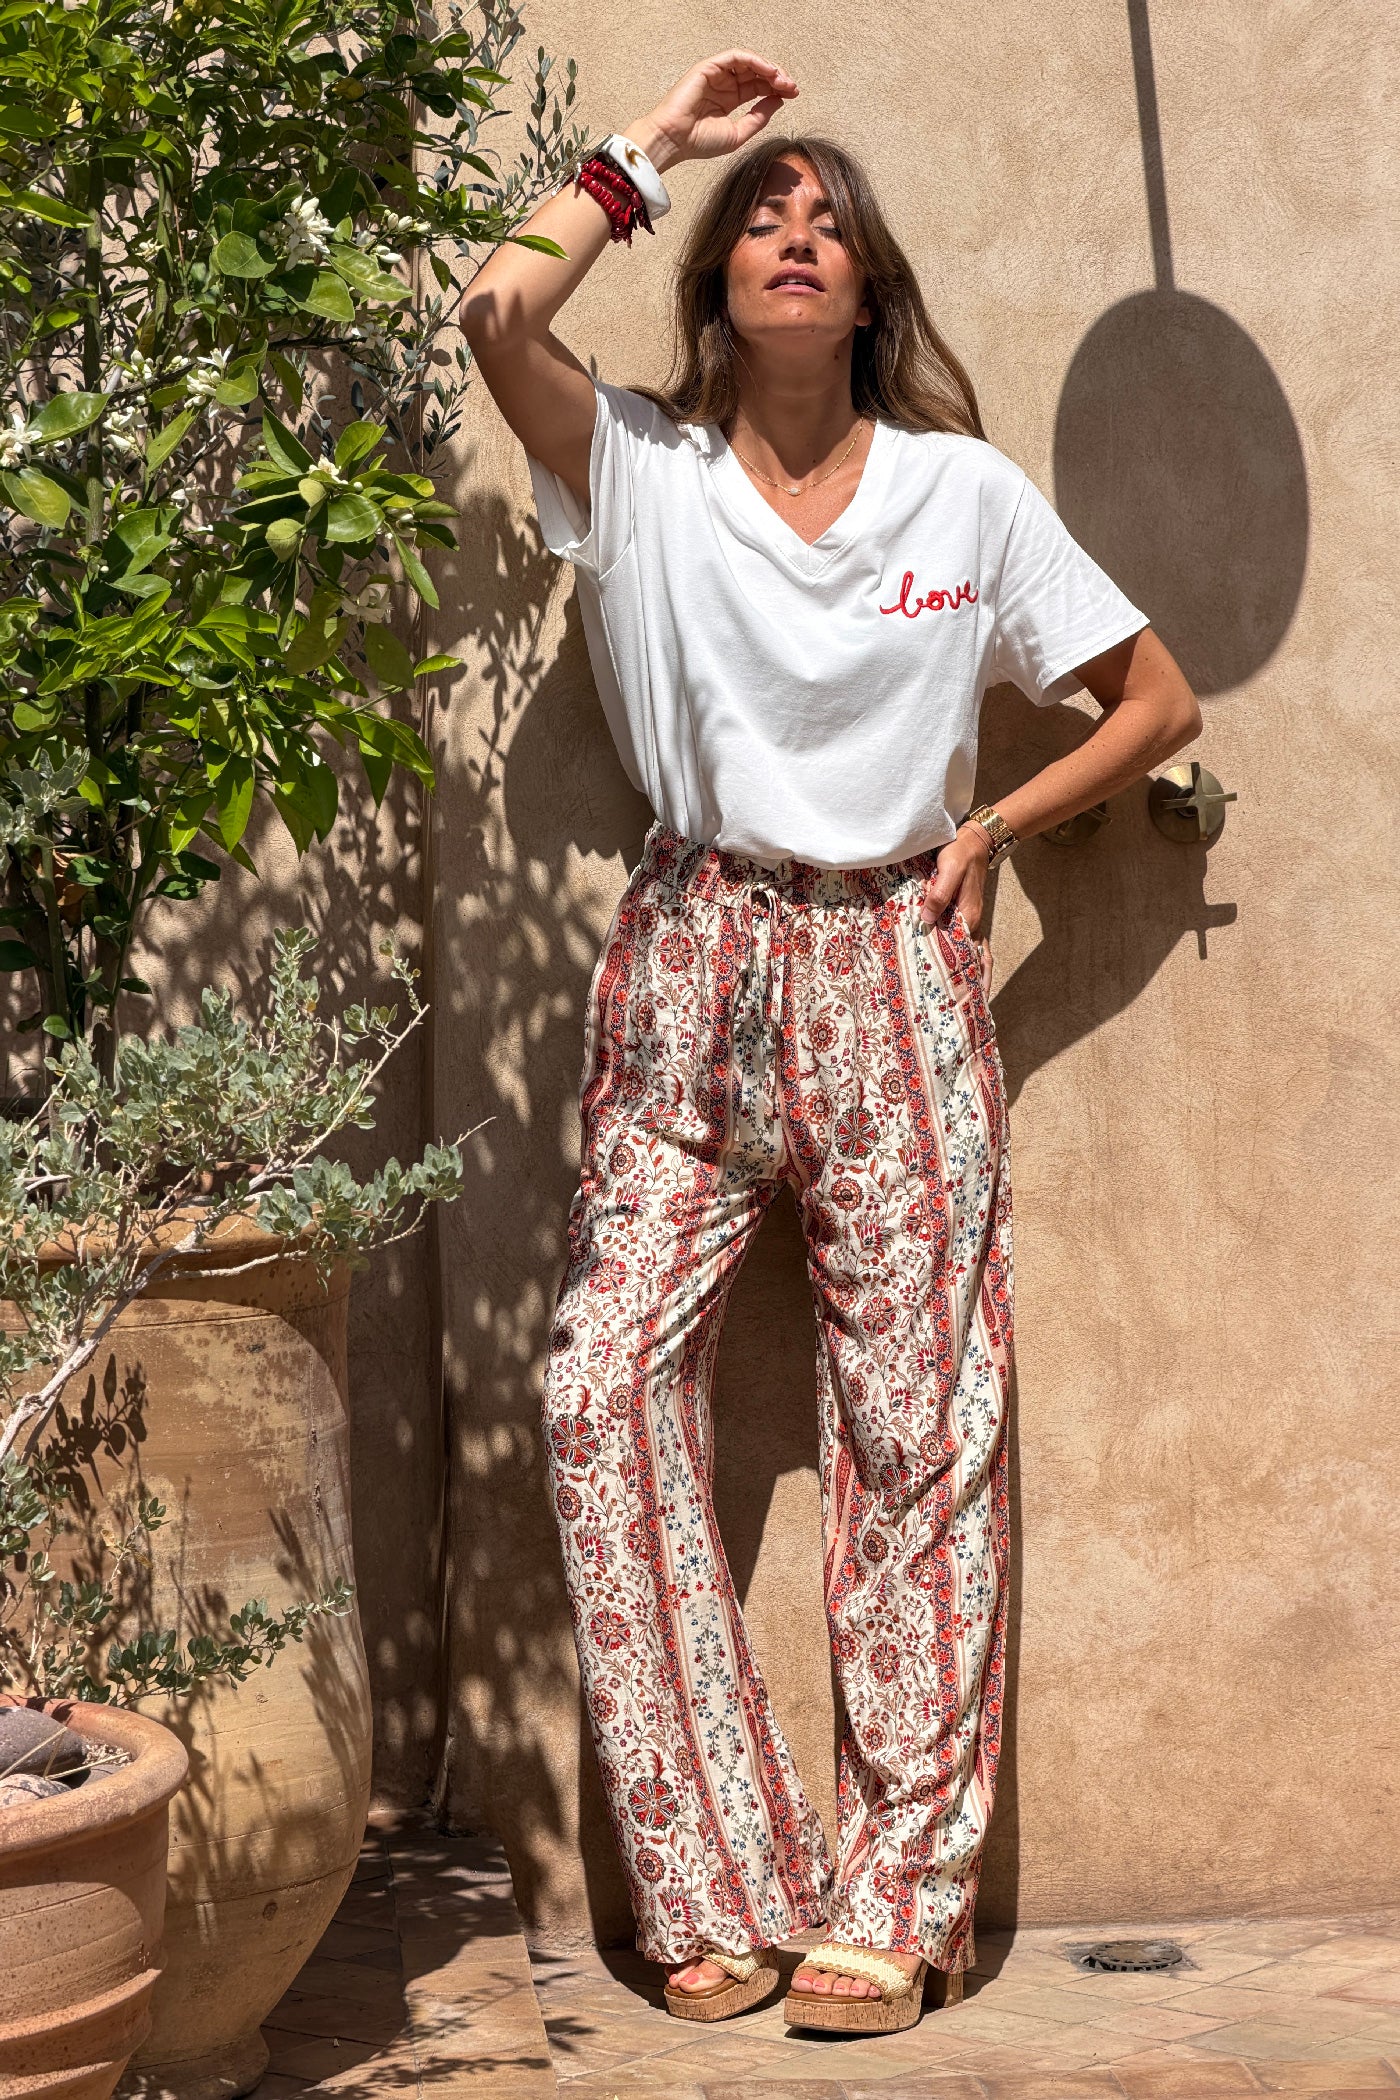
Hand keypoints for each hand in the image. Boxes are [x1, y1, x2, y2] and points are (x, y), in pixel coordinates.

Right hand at [625, 50, 797, 173]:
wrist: (674, 140)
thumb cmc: (698, 142)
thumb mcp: (738, 134)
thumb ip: (758, 118)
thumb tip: (779, 101)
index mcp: (729, 100)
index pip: (758, 87)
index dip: (777, 88)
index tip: (793, 94)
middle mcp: (724, 85)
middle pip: (757, 73)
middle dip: (777, 78)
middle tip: (792, 87)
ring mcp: (716, 75)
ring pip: (749, 62)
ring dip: (769, 68)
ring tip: (783, 80)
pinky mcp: (709, 67)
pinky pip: (736, 57)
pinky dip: (755, 61)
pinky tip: (769, 71)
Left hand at [917, 825, 994, 994]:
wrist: (973, 843)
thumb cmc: (958, 855)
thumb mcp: (947, 871)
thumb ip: (938, 895)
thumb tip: (926, 920)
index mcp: (968, 918)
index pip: (963, 954)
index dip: (960, 976)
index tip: (956, 998)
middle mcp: (973, 925)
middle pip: (975, 962)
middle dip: (972, 987)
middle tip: (964, 1011)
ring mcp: (972, 923)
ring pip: (975, 957)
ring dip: (973, 978)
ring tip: (968, 1001)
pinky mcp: (967, 918)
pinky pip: (971, 945)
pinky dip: (971, 962)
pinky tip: (963, 972)